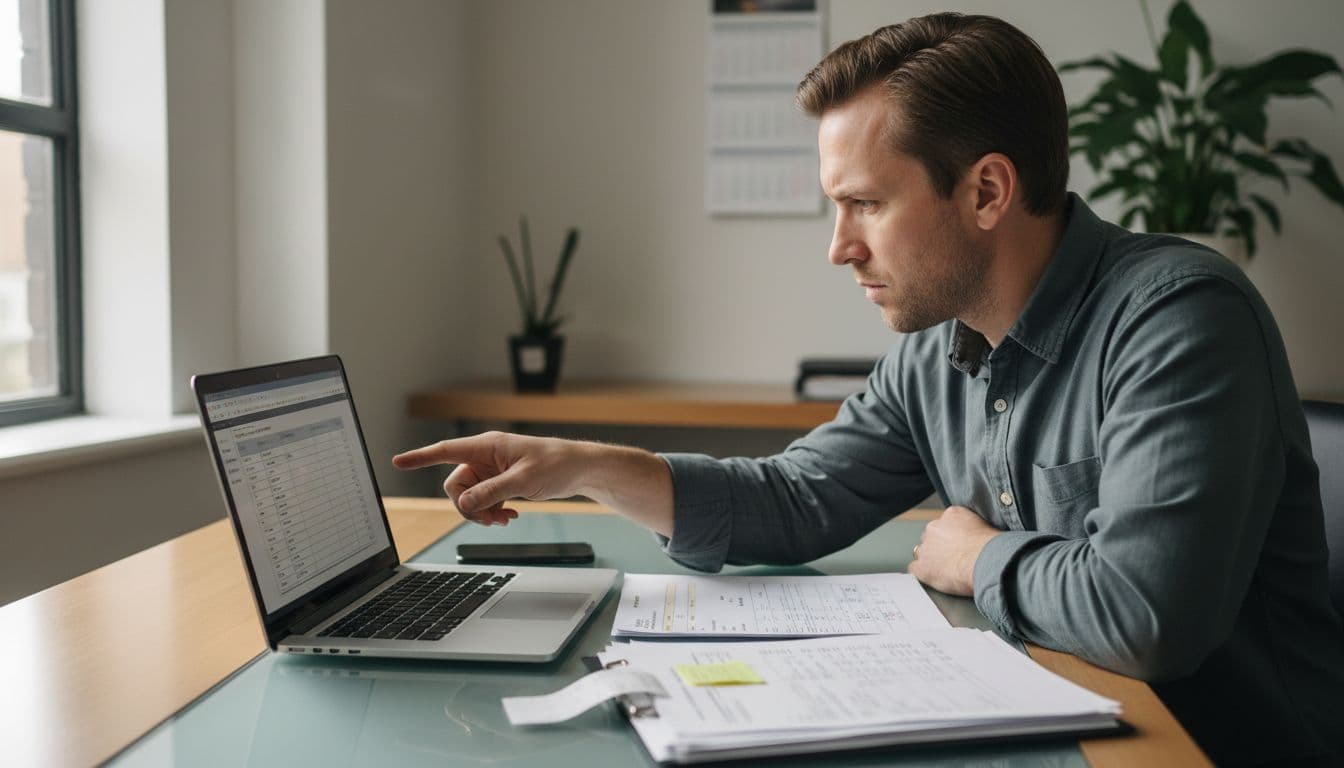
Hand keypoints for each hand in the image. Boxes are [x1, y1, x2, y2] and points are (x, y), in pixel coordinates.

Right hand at [392, 432, 588, 526]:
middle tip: (491, 520)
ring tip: (505, 519)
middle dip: (469, 507)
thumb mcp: (523, 480)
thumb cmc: (556, 464)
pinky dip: (492, 511)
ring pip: (470, 497)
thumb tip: (464, 505)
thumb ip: (492, 492)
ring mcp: (492, 471)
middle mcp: (485, 457)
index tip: (399, 462)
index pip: (446, 450)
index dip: (421, 457)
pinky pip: (483, 501)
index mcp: (487, 446)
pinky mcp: (500, 482)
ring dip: (482, 512)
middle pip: (456, 486)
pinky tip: (510, 515)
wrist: (578, 469)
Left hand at [908, 505, 1000, 595]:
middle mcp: (934, 527)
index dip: (952, 537)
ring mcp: (926, 547)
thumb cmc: (993, 547)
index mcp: (951, 514)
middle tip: (954, 559)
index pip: (945, 524)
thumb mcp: (986, 526)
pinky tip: (935, 579)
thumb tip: (975, 536)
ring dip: (931, 560)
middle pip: (931, 536)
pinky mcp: (922, 567)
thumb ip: (974, 527)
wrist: (986, 561)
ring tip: (947, 571)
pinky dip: (924, 574)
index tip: (959, 545)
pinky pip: (915, 569)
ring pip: (922, 552)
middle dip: (939, 547)